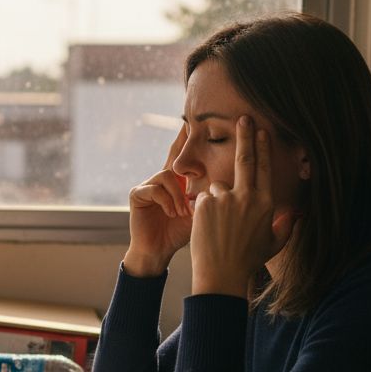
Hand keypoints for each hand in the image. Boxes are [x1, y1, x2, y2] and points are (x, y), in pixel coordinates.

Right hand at [123, 127, 194, 276]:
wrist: (158, 252)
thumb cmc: (181, 233)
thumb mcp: (201, 212)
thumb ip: (209, 196)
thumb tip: (233, 182)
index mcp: (178, 181)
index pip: (186, 155)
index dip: (189, 137)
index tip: (196, 119)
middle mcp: (162, 177)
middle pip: (174, 153)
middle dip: (182, 140)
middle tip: (190, 124)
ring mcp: (148, 184)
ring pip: (168, 175)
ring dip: (179, 195)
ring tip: (183, 212)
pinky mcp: (137, 194)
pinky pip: (156, 188)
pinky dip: (167, 201)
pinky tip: (171, 213)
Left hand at [189, 117, 295, 296]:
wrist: (222, 274)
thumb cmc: (248, 261)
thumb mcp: (273, 244)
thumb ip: (286, 226)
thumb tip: (297, 213)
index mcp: (266, 203)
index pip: (264, 168)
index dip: (262, 148)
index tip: (261, 131)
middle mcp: (247, 197)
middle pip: (245, 159)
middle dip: (245, 136)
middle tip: (243, 118)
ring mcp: (225, 199)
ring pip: (218, 188)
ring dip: (217, 200)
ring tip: (218, 226)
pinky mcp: (206, 204)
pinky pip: (204, 198)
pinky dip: (204, 209)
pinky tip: (207, 226)